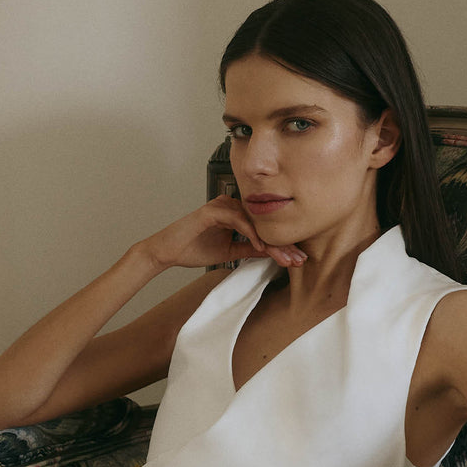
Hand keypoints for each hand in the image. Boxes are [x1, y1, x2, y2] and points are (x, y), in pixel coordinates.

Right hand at [137, 196, 306, 271]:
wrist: (167, 251)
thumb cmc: (192, 249)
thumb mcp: (228, 252)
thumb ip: (249, 248)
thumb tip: (271, 251)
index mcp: (236, 214)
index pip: (265, 229)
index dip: (282, 245)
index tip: (296, 260)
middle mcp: (232, 206)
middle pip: (265, 224)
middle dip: (283, 244)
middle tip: (299, 259)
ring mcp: (223, 206)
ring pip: (255, 222)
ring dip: (272, 241)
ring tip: (285, 257)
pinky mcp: (213, 210)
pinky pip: (238, 221)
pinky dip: (251, 233)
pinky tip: (261, 246)